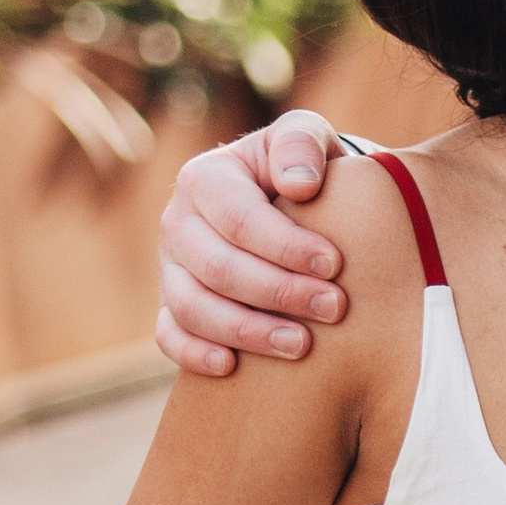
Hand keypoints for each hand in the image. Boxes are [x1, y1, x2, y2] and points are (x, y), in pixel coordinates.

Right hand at [155, 109, 348, 375]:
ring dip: (247, 331)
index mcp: (204, 178)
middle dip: (279, 292)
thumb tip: (299, 185)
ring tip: (302, 345)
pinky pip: (170, 336)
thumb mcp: (304, 137)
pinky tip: (232, 367)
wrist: (286, 202)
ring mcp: (171, 268)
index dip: (286, 246)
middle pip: (219, 268)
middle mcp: (177, 223)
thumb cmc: (299, 170)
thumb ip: (301, 144)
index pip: (240, 219)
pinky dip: (194, 354)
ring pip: (193, 308)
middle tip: (335, 308)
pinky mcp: (172, 304)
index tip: (335, 265)